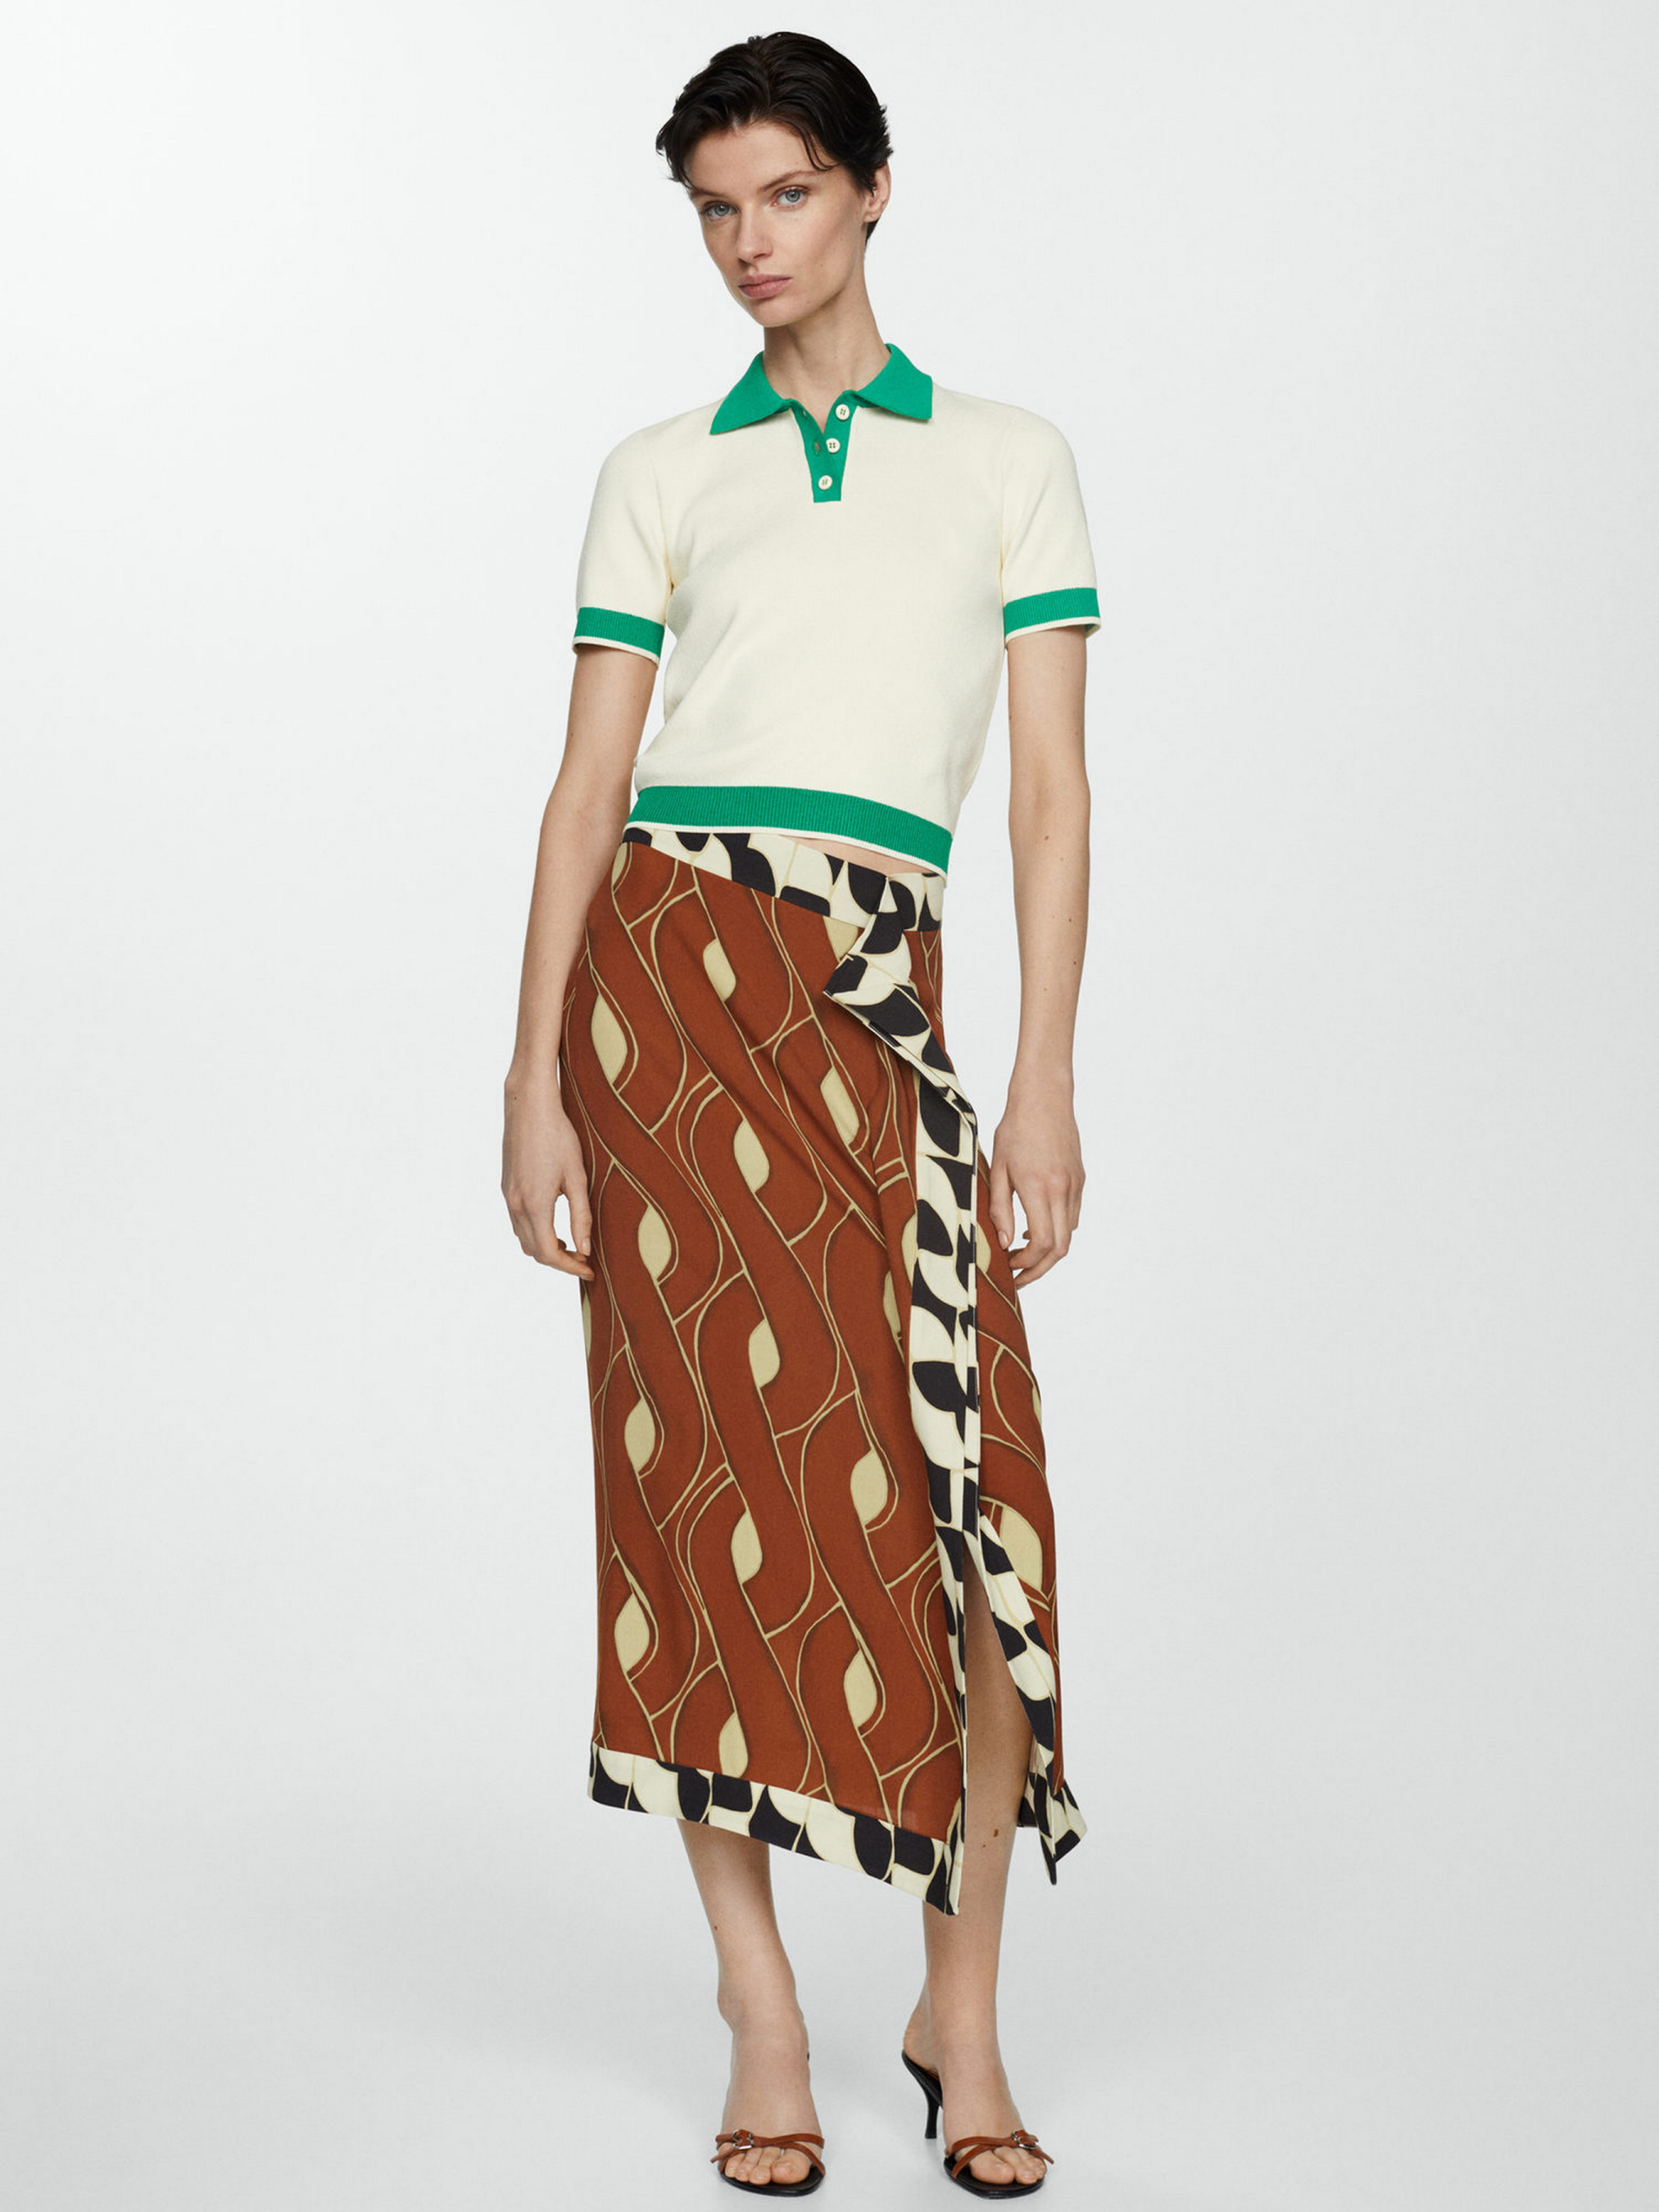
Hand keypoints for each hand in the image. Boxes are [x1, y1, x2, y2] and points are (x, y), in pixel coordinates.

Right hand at [502, 1074, 596, 1280]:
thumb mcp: (577, 1177)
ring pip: (522, 1238)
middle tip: (583, 1258)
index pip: (548, 1253)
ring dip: (544, 1247)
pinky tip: (552, 1222)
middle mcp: (515, 1204)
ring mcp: (507, 1195)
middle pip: (533, 1251)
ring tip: (570, 1243)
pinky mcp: (505, 1186)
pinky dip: (534, 1232)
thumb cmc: (557, 1136)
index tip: (589, 1270)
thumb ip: (581, 1216)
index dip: (570, 1267)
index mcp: (535, 1204)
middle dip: (558, 1261)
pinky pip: (517, 1221)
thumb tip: (586, 1249)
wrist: (528, 1106)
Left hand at [986, 1087, 1083, 1287]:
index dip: (1025, 1264)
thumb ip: (1000, 1209)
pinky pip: (1073, 1216)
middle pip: (1060, 1248)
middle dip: (1039, 1269)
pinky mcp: (1080, 1179)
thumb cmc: (1015, 1129)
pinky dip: (1057, 1230)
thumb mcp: (998, 1169)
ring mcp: (1075, 1185)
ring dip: (1048, 1251)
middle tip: (1018, 1276)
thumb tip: (1005, 1244)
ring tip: (1022, 1253)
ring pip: (1070, 1234)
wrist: (1045, 1096)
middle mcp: (1063, 1190)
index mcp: (1039, 1188)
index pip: (1041, 1244)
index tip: (1007, 1266)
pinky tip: (1036, 1227)